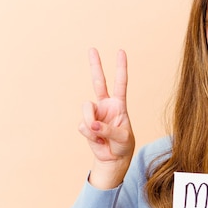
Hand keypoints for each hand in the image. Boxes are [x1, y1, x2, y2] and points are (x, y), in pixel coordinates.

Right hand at [78, 48, 134, 188]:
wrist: (113, 158)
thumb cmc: (123, 146)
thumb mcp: (123, 138)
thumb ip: (109, 129)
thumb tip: (94, 124)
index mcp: (119, 104)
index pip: (121, 83)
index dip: (121, 68)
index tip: (121, 51)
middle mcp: (106, 105)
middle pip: (99, 82)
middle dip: (95, 65)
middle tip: (92, 48)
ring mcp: (94, 114)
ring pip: (87, 110)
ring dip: (92, 124)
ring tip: (100, 135)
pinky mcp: (85, 124)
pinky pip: (83, 126)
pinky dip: (91, 135)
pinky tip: (97, 140)